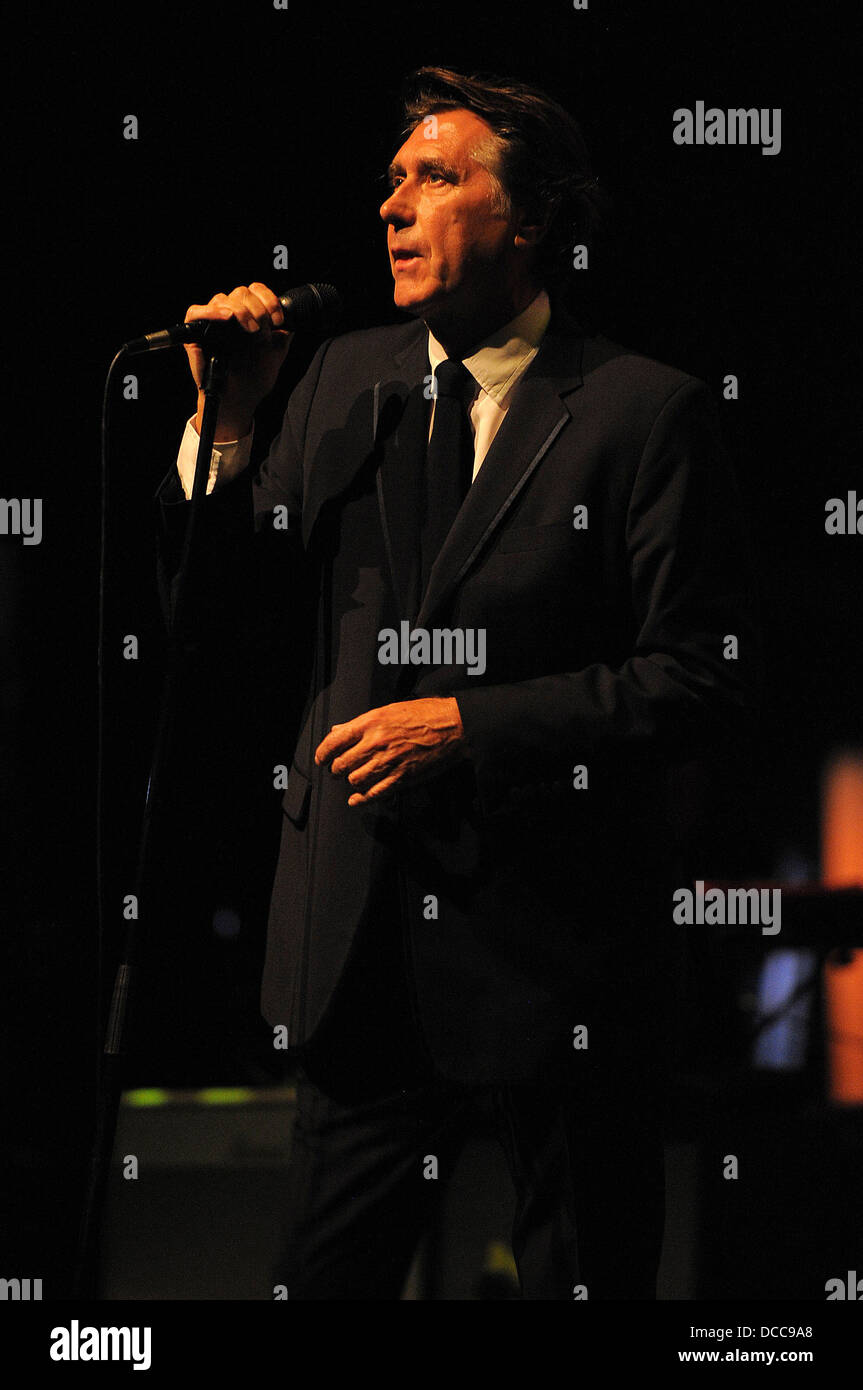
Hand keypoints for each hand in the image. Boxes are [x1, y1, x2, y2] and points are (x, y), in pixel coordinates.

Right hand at [183, 282, 292, 439]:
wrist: (240, 399)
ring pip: (221, 299)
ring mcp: (213, 323)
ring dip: (239, 310)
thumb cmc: (255, 379)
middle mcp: (231, 316)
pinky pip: (196, 312)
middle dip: (256, 308)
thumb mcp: (276, 354)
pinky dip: (210, 312)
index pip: (256, 291)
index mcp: (249, 316)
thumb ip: (283, 335)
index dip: (269, 300)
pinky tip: (226, 318)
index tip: (278, 320)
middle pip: (240, 292)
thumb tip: (291, 319)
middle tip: (261, 329)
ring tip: (250, 330)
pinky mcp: (195, 333)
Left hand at [315, 697, 467, 806]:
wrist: (453, 727)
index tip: (322, 759)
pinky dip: (362, 799)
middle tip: (339, 770)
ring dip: (351, 782)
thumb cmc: (424, 714)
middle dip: (336, 769)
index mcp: (370, 723)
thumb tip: (338, 730)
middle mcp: (376, 743)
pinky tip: (357, 799)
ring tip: (354, 779)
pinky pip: (375, 793)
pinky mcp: (402, 777)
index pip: (334, 741)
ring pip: (356, 780)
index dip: (323, 753)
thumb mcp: (388, 710)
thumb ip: (361, 723)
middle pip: (342, 765)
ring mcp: (389, 762)